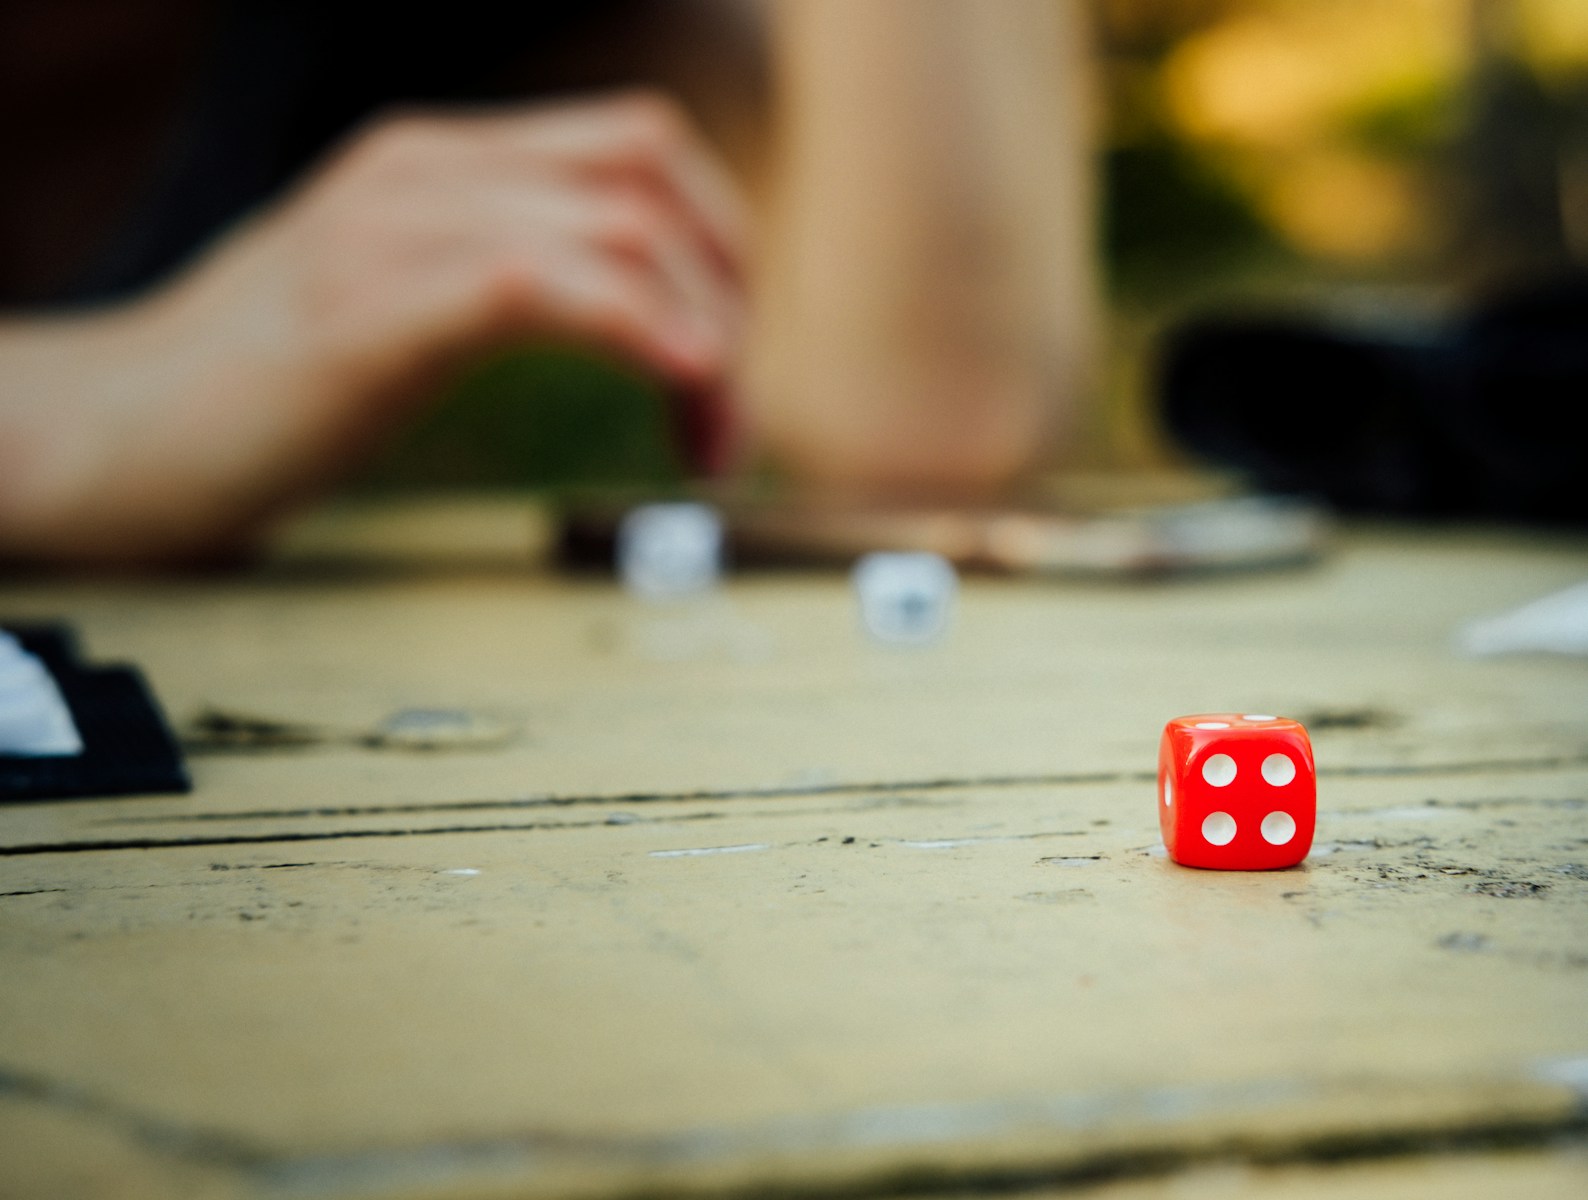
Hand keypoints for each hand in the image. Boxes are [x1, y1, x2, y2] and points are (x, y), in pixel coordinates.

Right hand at [0, 91, 748, 564]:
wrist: (106, 437)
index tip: (723, 356)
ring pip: (625, 227)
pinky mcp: (375, 307)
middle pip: (653, 170)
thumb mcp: (397, 305)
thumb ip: (500, 283)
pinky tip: (684, 390)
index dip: (718, 244)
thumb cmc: (254, 393)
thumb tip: (634, 323)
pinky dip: (645, 334)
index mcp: (436, 163)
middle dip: (729, 292)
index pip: (636, 146)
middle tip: (724, 412)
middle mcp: (424, 170)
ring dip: (706, 342)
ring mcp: (395, 227)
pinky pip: (549, 284)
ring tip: (708, 444)